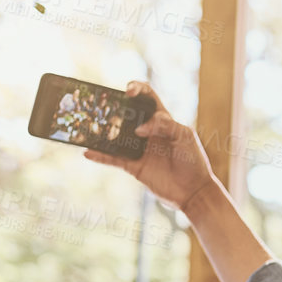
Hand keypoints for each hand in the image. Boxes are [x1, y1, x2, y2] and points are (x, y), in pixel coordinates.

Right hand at [84, 81, 217, 210]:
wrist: (194, 192)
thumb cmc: (194, 161)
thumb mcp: (184, 137)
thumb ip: (164, 125)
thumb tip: (139, 128)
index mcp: (163, 120)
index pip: (147, 97)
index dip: (137, 89)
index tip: (128, 91)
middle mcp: (148, 132)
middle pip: (126, 114)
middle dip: (114, 108)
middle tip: (103, 107)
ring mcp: (139, 149)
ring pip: (116, 136)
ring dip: (103, 131)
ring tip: (88, 125)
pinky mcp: (134, 166)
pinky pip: (113, 159)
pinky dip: (101, 156)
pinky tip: (87, 152)